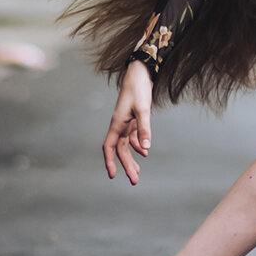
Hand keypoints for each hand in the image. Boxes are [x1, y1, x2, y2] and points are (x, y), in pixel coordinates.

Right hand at [102, 59, 153, 183]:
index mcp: (117, 123)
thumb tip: (145, 149)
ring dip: (131, 158)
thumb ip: (144, 129)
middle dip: (126, 166)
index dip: (109, 161)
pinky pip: (132, 137)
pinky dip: (138, 145)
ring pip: (126, 145)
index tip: (112, 176)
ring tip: (138, 173)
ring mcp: (125, 122)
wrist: (140, 74)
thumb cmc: (139, 89)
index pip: (109, 147)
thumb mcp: (143, 110)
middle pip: (120, 150)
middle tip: (134, 181)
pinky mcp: (132, 119)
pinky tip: (144, 153)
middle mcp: (119, 125)